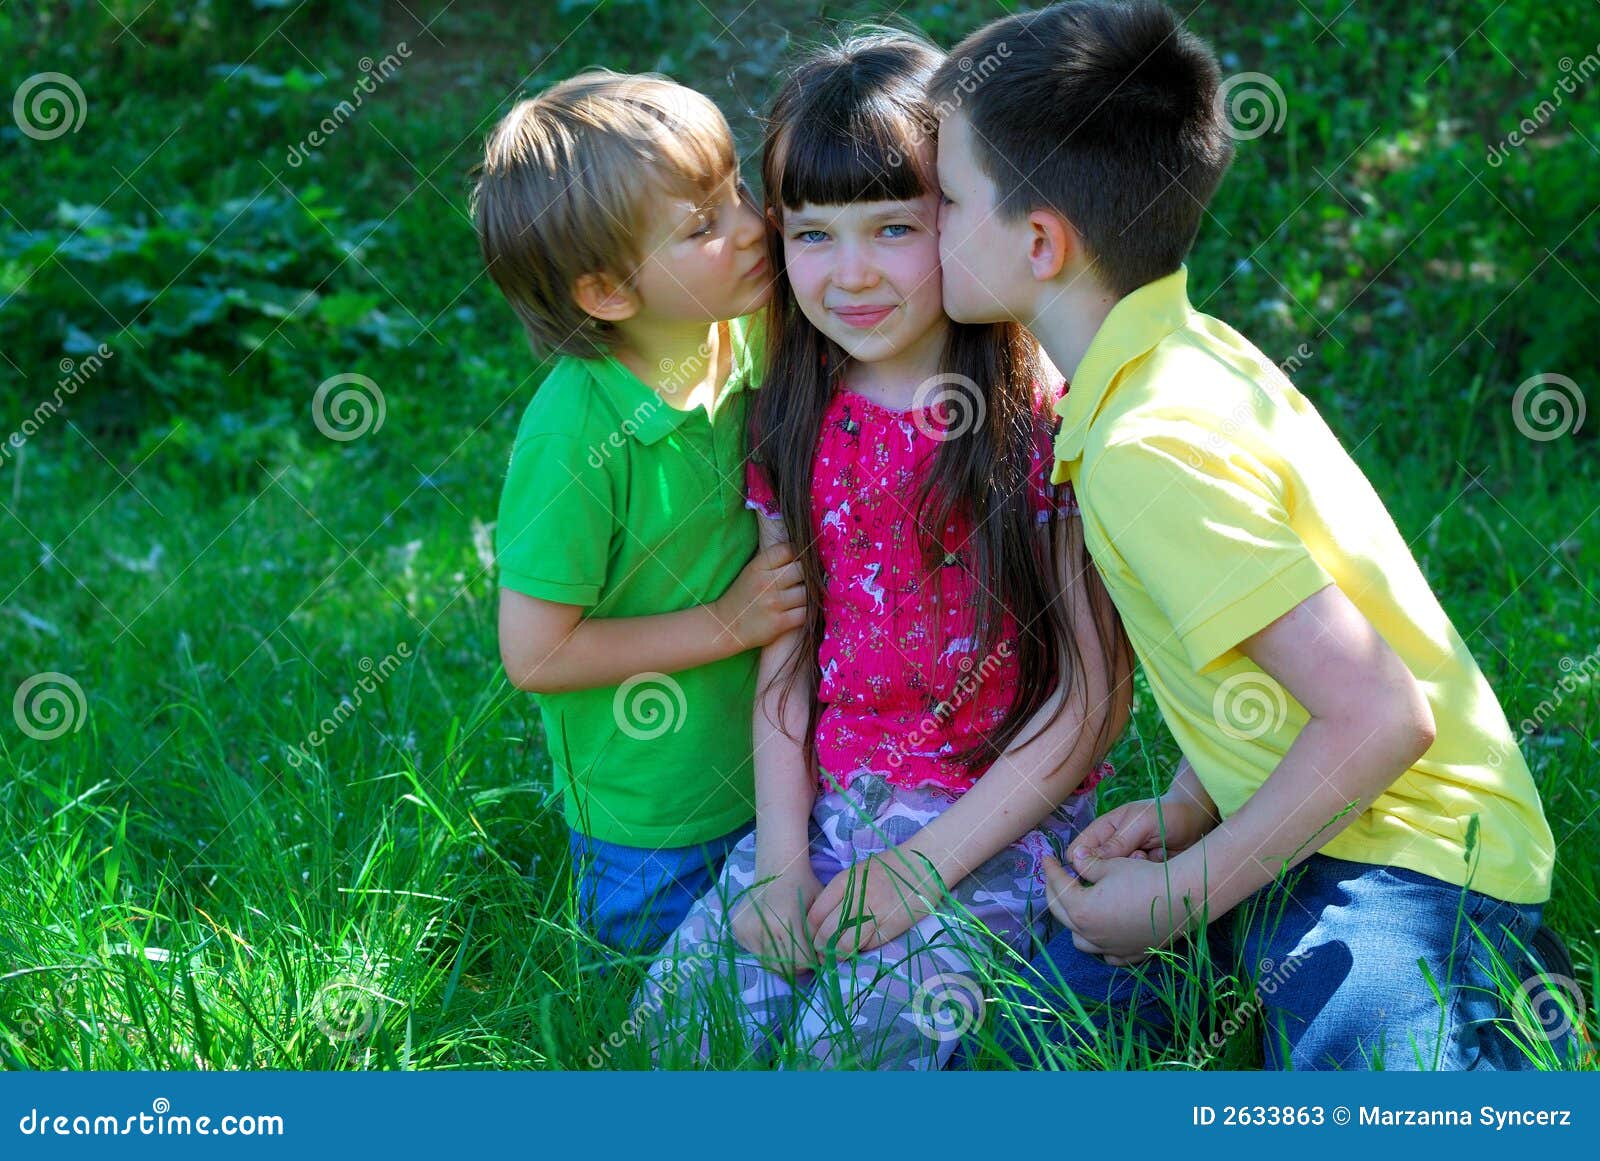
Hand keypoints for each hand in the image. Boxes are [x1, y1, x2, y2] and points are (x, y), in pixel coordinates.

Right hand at [715, 542, 806, 649]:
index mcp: (757, 566)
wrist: (725, 627)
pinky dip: (808, 613)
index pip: (788, 549)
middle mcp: (765, 582)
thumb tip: (805, 553)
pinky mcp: (780, 623)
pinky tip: (801, 612)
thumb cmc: (743, 598)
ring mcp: (773, 603)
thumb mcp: (751, 572)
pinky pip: (806, 613)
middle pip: (803, 569)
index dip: (798, 554)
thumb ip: (774, 562)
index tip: (799, 562)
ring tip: (804, 598)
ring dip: (810, 596)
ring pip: (808, 592)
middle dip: (808, 576)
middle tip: (806, 582)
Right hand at [730, 864, 822, 973]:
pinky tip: (773, 934)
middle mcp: (762, 927)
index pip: (802, 962)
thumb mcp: (820, 909)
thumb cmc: (804, 885)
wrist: (777, 866)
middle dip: (797, 964)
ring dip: (781, 959)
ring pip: (768, 964)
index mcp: (785, 920)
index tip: (815, 952)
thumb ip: (820, 937)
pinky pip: (755, 953)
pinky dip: (766, 951)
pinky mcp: (737, 929)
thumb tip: (821, 963)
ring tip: (789, 943)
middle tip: (803, 952)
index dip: (812, 960)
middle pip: (784, 967)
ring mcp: (746, 929)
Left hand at [807, 848, 942, 956]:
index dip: (811, 932)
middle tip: (823, 954)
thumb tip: (824, 919)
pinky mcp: (889, 928)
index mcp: (842, 883)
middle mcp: (854, 899)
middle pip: (825, 933)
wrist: (924, 865)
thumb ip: (840, 894)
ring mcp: (871, 914)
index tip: (814, 939)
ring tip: (839, 955)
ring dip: (838, 955)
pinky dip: (860, 950)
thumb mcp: (858, 873)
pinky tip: (861, 947)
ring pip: (842, 945)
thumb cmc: (890, 868)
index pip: (814, 916)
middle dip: (821, 948)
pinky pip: (866, 946)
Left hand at [1044, 849, 1204, 965]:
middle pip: (1062, 915)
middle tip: (1056, 878)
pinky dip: (1100, 944)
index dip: (1051, 870)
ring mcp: (1110, 948)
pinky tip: (1104, 933)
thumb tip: (1075, 858)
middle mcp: (1092, 934)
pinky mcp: (1130, 955)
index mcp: (1082, 910)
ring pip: (1080, 942)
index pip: (1058, 888)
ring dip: (1074, 924)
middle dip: (1055, 894)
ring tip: (1078, 907)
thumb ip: (1088, 865)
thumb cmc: (1144, 877)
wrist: (1181, 899)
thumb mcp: (1111, 866)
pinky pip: (1107, 955)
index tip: (1047, 858)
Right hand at [1067, 794, 1211, 875]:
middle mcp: (1112, 850)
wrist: (1198, 822)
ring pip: (1118, 881)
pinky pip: (1137, 886)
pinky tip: (1162, 864)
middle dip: (1115, 868)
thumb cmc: (1166, 814)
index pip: (1077, 852)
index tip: (1099, 867)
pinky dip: (1149, 878)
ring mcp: (1127, 865)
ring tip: (1152, 855)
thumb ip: (1116, 841)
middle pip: (1096, 871)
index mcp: (1103, 831)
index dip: (1081, 864)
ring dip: (1134, 872)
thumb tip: (1082, 858)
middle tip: (1138, 854)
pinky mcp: (1143, 877)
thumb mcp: (1140, 822)